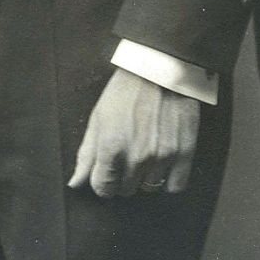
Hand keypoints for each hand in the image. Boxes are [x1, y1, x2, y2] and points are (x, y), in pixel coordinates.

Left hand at [68, 68, 199, 197]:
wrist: (160, 70)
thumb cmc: (125, 91)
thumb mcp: (98, 118)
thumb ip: (86, 155)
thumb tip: (75, 184)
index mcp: (111, 147)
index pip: (103, 188)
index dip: (102, 182)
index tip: (106, 174)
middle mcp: (137, 157)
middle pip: (126, 190)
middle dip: (122, 179)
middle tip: (125, 159)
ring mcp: (162, 157)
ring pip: (149, 188)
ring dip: (144, 178)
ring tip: (144, 156)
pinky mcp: (185, 153)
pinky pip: (175, 186)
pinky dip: (168, 181)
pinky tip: (162, 165)